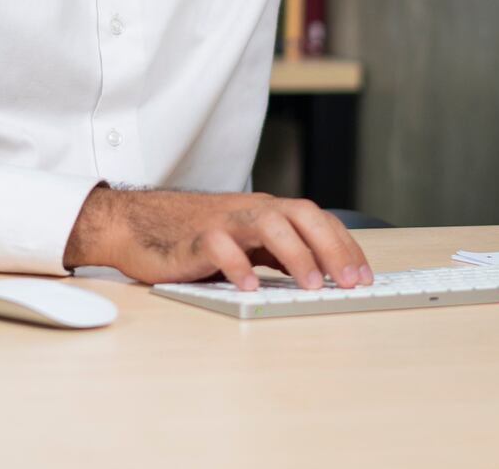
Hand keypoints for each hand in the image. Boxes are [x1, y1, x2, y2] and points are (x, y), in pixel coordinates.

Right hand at [63, 186, 371, 289]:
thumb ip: (276, 253)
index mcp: (265, 212)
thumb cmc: (191, 237)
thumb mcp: (244, 244)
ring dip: (296, 254)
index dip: (344, 246)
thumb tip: (321, 279)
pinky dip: (238, 265)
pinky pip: (220, 245)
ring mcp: (222, 222)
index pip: (316, 220)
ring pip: (268, 224)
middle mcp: (249, 212)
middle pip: (301, 214)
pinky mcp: (193, 239)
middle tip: (349, 282)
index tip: (364, 276)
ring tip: (311, 286)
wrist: (134, 225)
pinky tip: (249, 287)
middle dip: (331, 247)